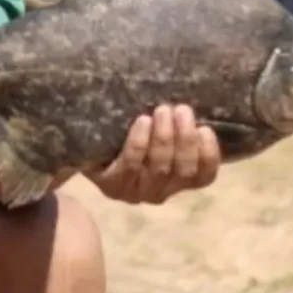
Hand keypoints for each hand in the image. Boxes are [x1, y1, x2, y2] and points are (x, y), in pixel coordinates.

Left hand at [86, 104, 219, 204]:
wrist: (82, 142)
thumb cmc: (126, 131)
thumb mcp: (155, 129)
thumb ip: (176, 123)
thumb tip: (198, 99)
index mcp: (176, 181)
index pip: (203, 177)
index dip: (209, 155)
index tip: (205, 128)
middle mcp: (159, 192)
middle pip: (183, 171)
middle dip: (186, 139)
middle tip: (181, 110)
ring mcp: (135, 192)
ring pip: (159, 169)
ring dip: (164, 138)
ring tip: (162, 111)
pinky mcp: (112, 186)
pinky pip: (130, 166)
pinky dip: (139, 143)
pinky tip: (142, 122)